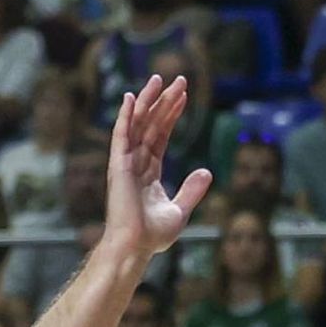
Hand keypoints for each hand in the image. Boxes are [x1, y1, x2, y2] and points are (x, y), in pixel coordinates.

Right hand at [100, 75, 212, 259]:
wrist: (135, 247)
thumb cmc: (153, 235)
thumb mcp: (180, 209)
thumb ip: (192, 190)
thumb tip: (207, 171)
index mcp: (149, 171)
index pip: (161, 135)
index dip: (172, 115)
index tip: (183, 96)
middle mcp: (136, 163)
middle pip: (152, 124)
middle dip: (165, 101)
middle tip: (179, 80)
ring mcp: (125, 163)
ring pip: (137, 124)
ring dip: (148, 100)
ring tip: (160, 79)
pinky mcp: (118, 166)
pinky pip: (121, 136)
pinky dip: (125, 116)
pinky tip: (130, 97)